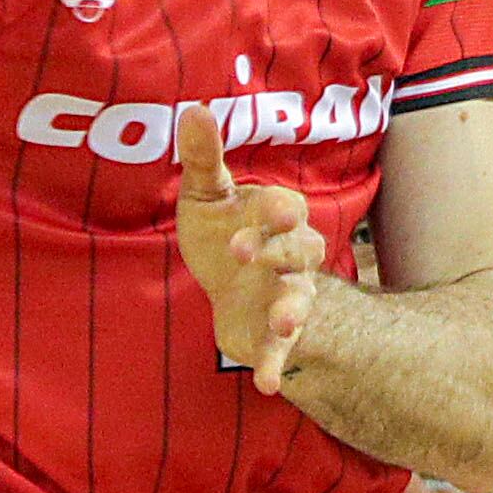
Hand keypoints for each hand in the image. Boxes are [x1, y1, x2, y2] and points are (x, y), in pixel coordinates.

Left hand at [173, 101, 327, 394]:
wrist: (232, 291)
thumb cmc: (224, 232)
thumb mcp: (209, 196)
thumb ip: (205, 159)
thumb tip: (193, 107)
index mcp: (276, 218)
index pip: (284, 209)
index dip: (279, 211)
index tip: (275, 211)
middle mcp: (290, 256)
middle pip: (299, 251)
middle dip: (278, 251)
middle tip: (242, 251)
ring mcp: (285, 297)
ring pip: (299, 301)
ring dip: (293, 312)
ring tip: (284, 324)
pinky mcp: (273, 335)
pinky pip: (281, 351)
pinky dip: (277, 366)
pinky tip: (268, 385)